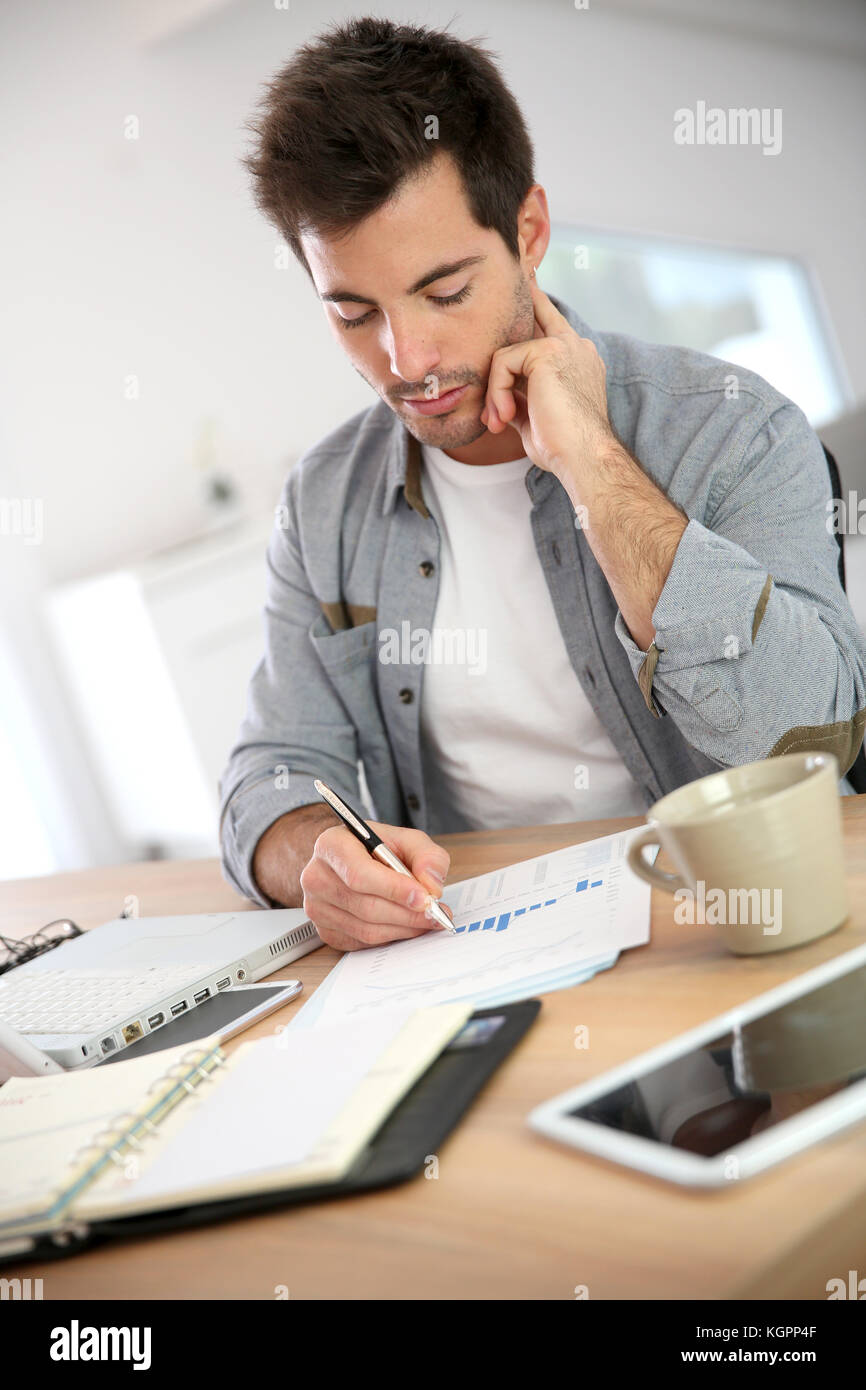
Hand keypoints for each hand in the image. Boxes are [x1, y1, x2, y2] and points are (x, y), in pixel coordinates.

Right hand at [299, 820, 453, 950]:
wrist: (350, 861)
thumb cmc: (375, 849)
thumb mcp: (405, 840)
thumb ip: (427, 856)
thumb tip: (432, 885)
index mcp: (332, 846)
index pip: (360, 874)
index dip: (394, 889)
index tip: (424, 897)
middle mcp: (316, 877)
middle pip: (365, 906)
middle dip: (407, 913)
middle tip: (436, 913)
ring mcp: (317, 907)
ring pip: (366, 929)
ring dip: (403, 929)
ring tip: (426, 920)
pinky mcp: (326, 931)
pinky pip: (363, 942)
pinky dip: (391, 937)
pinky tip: (405, 926)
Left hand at [480, 279, 614, 477]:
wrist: (583, 457)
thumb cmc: (563, 447)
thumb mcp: (535, 416)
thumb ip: (518, 395)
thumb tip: (497, 395)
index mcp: (578, 361)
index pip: (552, 325)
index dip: (537, 306)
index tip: (529, 280)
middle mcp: (575, 347)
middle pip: (540, 307)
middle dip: (528, 287)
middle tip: (521, 259)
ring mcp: (564, 346)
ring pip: (507, 352)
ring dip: (494, 391)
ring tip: (499, 421)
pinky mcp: (548, 351)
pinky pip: (503, 362)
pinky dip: (496, 393)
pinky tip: (504, 417)